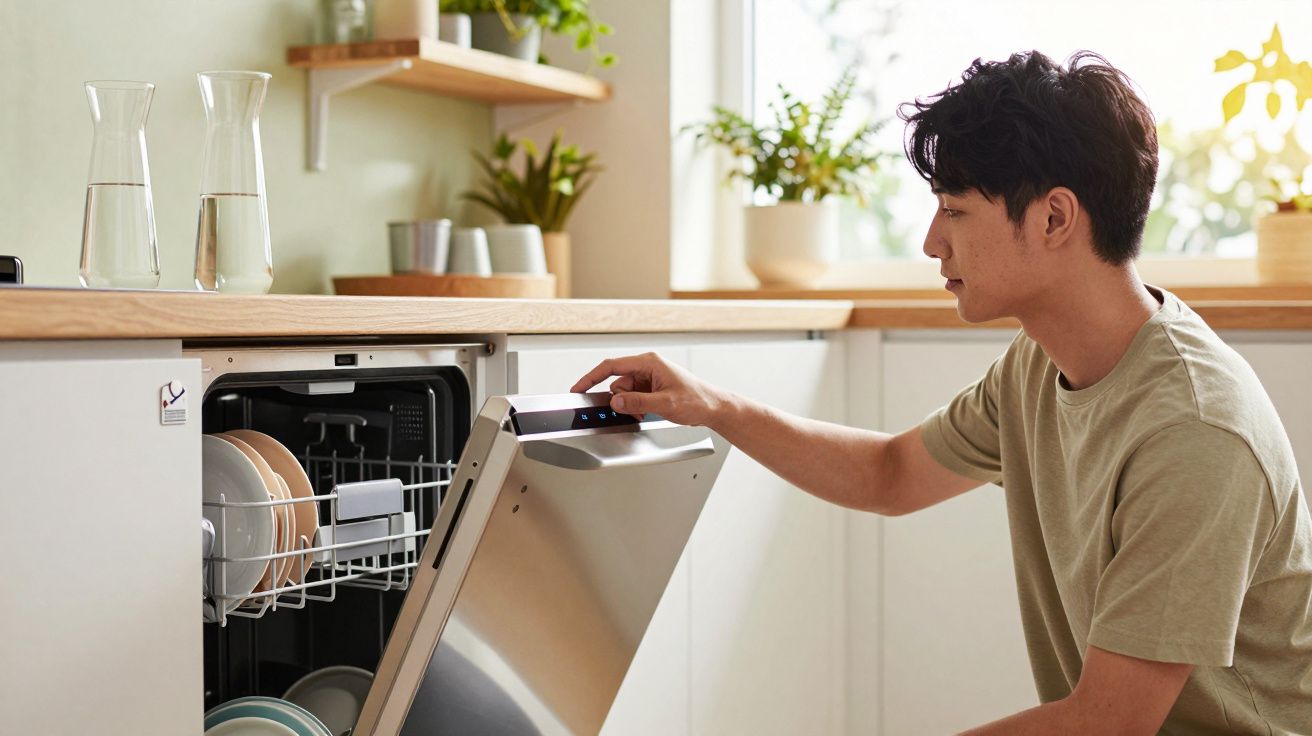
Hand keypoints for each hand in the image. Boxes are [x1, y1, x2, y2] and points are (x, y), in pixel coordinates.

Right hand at [570, 352, 726, 426]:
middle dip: (621, 400)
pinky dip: (636, 408)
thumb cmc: (697, 400)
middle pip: (617, 383)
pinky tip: (649, 413)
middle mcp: (647, 367)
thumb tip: (615, 401)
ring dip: (631, 406)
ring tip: (649, 413)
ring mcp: (649, 377)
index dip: (591, 377)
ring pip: (624, 393)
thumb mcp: (665, 404)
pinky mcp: (651, 387)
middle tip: (636, 412)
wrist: (713, 408)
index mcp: (649, 362)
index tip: (578, 388)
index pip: (611, 366)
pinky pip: (633, 398)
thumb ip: (638, 403)